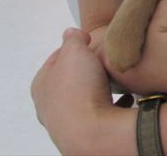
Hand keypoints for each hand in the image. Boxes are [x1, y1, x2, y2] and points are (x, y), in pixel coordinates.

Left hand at [31, 28, 115, 153]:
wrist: (92, 132)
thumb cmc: (79, 89)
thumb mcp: (75, 50)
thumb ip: (72, 38)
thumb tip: (71, 33)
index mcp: (41, 84)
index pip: (55, 59)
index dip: (73, 46)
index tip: (89, 41)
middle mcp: (50, 105)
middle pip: (70, 79)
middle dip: (86, 69)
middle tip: (102, 59)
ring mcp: (67, 120)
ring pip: (85, 97)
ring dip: (98, 88)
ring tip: (115, 79)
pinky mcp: (87, 131)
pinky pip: (102, 113)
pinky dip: (112, 104)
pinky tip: (125, 98)